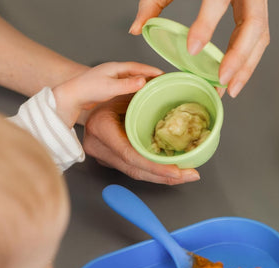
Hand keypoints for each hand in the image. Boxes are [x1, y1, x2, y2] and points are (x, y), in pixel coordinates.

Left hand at [53, 62, 162, 127]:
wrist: (72, 96)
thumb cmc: (88, 90)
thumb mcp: (110, 88)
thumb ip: (127, 85)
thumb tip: (144, 81)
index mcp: (116, 68)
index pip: (138, 67)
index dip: (151, 70)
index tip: (163, 74)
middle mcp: (114, 71)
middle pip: (136, 71)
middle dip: (150, 75)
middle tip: (163, 80)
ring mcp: (111, 78)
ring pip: (132, 78)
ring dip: (143, 81)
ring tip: (155, 87)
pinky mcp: (109, 86)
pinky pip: (127, 85)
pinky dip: (135, 88)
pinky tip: (139, 93)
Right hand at [82, 96, 200, 183]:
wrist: (88, 102)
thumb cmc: (106, 92)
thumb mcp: (123, 89)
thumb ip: (142, 91)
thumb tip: (167, 80)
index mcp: (101, 128)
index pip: (130, 154)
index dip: (154, 166)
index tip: (176, 171)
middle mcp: (100, 148)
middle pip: (135, 170)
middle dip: (165, 176)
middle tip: (190, 175)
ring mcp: (104, 157)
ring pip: (136, 174)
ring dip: (163, 177)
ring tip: (186, 175)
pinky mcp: (111, 162)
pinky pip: (135, 170)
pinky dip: (155, 172)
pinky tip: (172, 173)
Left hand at [129, 0, 269, 97]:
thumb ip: (153, 1)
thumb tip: (137, 28)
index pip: (217, 1)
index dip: (206, 25)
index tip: (192, 49)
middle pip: (253, 25)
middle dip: (239, 57)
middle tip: (222, 81)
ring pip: (260, 35)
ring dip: (247, 66)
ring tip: (231, 89)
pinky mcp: (256, 9)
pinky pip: (259, 37)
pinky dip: (248, 60)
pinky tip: (235, 77)